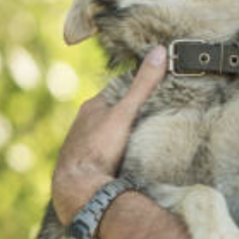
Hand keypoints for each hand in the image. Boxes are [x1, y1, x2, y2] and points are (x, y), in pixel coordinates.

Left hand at [51, 46, 166, 223]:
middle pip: (113, 111)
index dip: (138, 87)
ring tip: (146, 136)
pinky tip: (127, 158)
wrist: (78, 187)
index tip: (158, 87)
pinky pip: (104, 151)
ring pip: (108, 132)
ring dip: (123, 133)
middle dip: (132, 112)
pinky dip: (116, 151)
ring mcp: (83, 143)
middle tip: (156, 113)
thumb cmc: (99, 147)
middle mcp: (84, 123)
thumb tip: (160, 51)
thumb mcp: (126, 112)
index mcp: (93, 106)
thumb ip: (143, 84)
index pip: (118, 89)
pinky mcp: (86, 163)